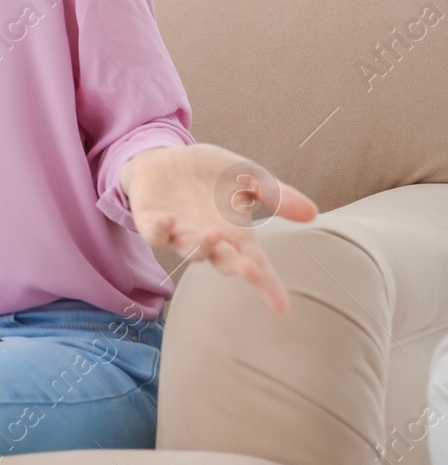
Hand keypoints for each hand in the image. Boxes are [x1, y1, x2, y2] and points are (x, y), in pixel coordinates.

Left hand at [123, 143, 319, 314]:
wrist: (166, 157)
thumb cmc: (210, 174)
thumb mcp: (249, 176)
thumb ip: (277, 194)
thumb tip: (313, 213)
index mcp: (235, 235)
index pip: (256, 264)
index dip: (267, 285)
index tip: (281, 307)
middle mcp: (208, 239)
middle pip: (224, 261)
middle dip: (236, 267)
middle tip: (249, 270)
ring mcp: (179, 232)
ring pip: (189, 249)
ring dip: (200, 246)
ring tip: (213, 235)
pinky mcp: (151, 221)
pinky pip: (153, 233)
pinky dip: (159, 230)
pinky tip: (167, 221)